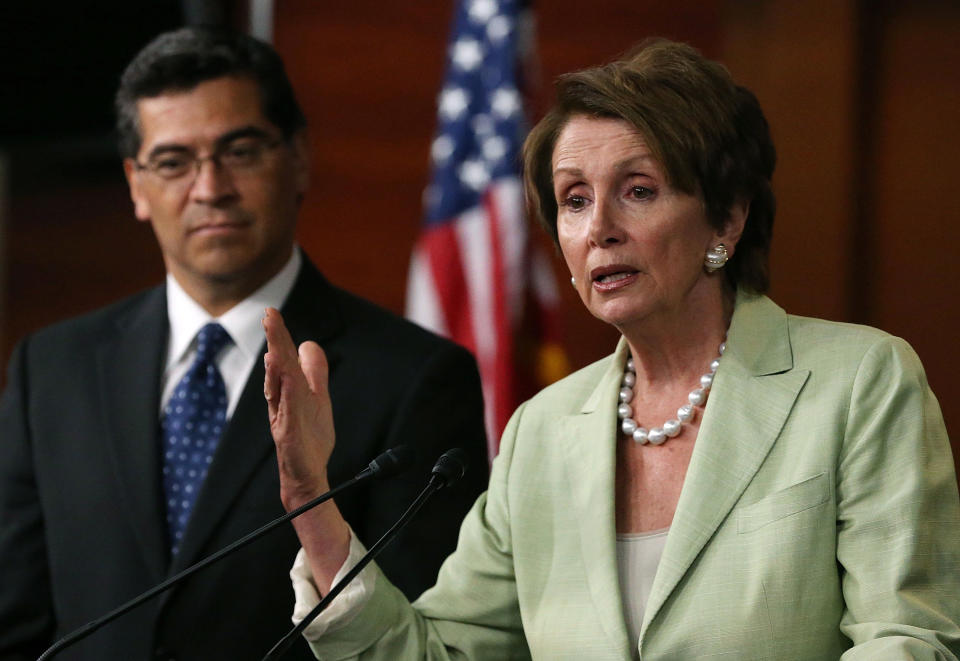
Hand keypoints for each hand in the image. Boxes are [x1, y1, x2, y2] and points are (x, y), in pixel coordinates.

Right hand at [263, 307, 334, 511]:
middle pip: (278, 364)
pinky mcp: (287, 431)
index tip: (272, 313)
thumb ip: (314, 373)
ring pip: (279, 381)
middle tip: (268, 314)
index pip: (285, 358)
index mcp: (291, 389)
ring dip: (276, 356)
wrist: (307, 477)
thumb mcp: (317, 399)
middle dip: (275, 338)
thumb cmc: (309, 440)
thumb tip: (309, 344)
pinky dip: (283, 385)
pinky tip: (279, 367)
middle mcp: (284, 399)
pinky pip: (285, 404)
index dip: (280, 336)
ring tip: (272, 334)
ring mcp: (284, 414)